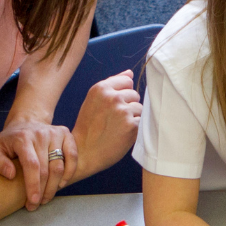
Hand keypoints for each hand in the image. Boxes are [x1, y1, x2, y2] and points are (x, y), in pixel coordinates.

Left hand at [0, 118, 75, 211]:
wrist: (27, 122)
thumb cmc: (11, 141)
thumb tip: (10, 174)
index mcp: (23, 138)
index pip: (32, 165)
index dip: (33, 185)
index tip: (33, 201)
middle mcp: (41, 134)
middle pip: (47, 169)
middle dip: (43, 191)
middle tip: (37, 204)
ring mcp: (56, 133)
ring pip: (60, 166)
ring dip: (54, 187)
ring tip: (46, 197)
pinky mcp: (67, 135)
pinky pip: (73, 157)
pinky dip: (69, 174)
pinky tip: (60, 184)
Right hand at [67, 69, 140, 188]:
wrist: (83, 152)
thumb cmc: (88, 127)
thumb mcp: (94, 101)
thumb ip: (112, 85)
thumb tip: (130, 73)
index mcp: (101, 88)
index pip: (127, 81)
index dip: (124, 93)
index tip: (114, 105)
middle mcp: (112, 97)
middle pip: (135, 94)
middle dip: (129, 105)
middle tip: (114, 119)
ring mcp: (123, 111)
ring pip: (140, 108)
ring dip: (133, 117)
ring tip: (118, 127)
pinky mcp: (131, 125)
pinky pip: (142, 121)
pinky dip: (135, 128)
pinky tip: (122, 134)